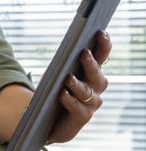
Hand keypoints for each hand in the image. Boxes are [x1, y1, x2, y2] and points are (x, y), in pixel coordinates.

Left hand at [47, 30, 109, 144]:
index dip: (103, 45)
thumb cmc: (53, 89)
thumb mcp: (56, 72)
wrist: (46, 118)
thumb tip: (67, 49)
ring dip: (77, 84)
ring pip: (87, 92)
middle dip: (90, 63)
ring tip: (67, 77)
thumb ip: (64, 62)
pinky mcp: (81, 118)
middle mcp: (96, 88)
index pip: (102, 57)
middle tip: (83, 53)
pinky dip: (69, 100)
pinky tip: (61, 93)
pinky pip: (77, 108)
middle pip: (97, 75)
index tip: (100, 32)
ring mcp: (90, 104)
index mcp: (92, 73)